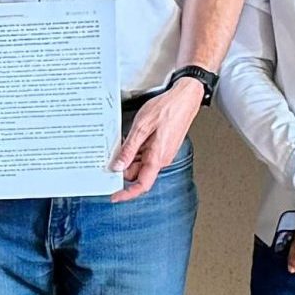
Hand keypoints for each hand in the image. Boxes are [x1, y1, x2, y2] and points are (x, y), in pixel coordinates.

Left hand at [110, 81, 200, 202]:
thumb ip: (129, 149)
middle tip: (109, 157)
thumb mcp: (142, 127)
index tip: (115, 196)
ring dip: (129, 157)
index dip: (127, 193)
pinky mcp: (162, 146)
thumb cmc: (167, 108)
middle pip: (138, 173)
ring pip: (140, 163)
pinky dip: (135, 150)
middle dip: (123, 168)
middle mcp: (162, 159)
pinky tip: (129, 139)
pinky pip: (146, 154)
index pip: (142, 184)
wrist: (185, 98)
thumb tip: (118, 166)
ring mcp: (162, 153)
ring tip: (120, 143)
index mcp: (157, 157)